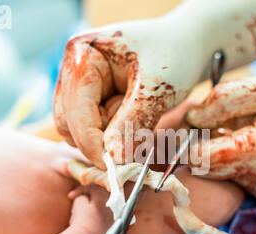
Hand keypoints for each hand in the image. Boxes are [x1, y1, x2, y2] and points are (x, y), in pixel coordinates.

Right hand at [53, 16, 206, 168]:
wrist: (187, 45)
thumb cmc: (174, 55)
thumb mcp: (157, 88)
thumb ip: (133, 123)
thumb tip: (113, 159)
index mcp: (82, 54)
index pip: (75, 112)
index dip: (92, 144)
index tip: (114, 167)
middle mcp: (72, 67)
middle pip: (68, 123)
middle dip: (100, 138)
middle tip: (136, 137)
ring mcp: (79, 83)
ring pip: (77, 129)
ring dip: (106, 135)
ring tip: (138, 115)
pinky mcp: (89, 96)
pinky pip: (91, 126)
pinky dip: (111, 132)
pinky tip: (133, 117)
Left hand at [185, 74, 255, 202]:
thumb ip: (226, 100)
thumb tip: (191, 118)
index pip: (199, 158)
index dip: (190, 138)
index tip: (196, 121)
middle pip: (208, 167)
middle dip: (206, 142)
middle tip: (225, 119)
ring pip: (224, 171)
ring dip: (226, 149)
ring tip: (251, 127)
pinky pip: (241, 176)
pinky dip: (242, 158)